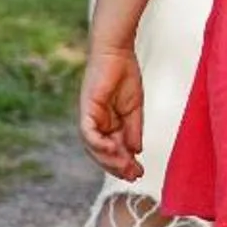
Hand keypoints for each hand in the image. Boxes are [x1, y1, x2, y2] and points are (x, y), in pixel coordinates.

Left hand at [76, 43, 145, 180]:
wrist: (117, 51)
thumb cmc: (125, 74)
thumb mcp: (134, 108)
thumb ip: (133, 129)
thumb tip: (137, 151)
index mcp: (107, 124)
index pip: (113, 150)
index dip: (125, 163)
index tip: (140, 172)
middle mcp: (96, 124)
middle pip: (102, 153)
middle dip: (118, 166)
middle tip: (135, 175)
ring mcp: (89, 118)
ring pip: (93, 147)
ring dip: (109, 159)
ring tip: (126, 167)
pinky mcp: (86, 110)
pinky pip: (88, 133)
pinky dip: (99, 144)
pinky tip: (113, 149)